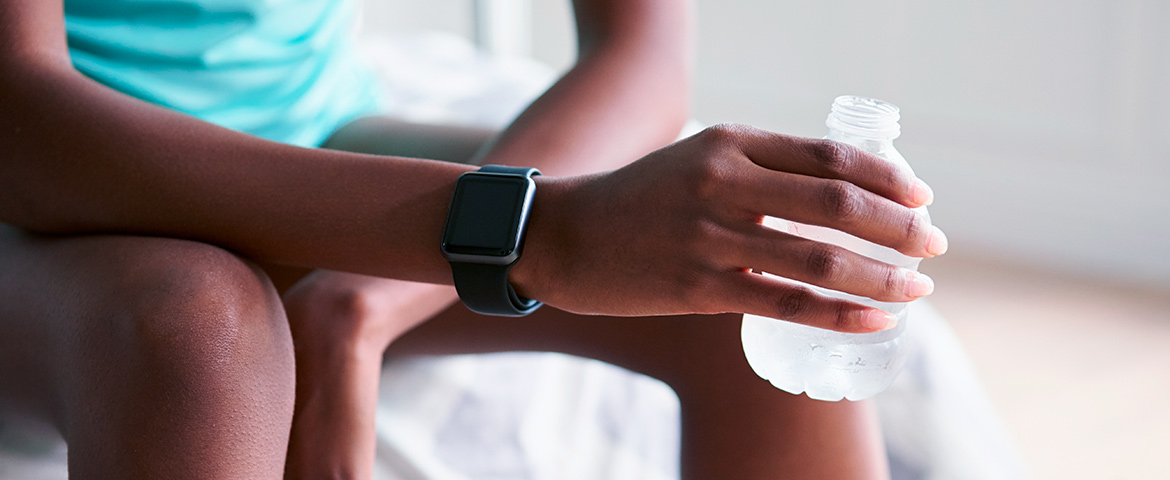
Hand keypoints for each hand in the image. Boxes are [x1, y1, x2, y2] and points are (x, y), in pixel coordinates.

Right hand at [512, 124, 945, 332]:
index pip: (830, 156)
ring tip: (916, 289)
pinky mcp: (700, 288)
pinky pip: (786, 304)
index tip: (921, 198)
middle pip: (838, 204)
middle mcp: (725, 183)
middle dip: (899, 226)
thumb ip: (760, 167)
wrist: (565, 236)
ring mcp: (712, 238)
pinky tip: (874, 321)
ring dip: (882, 275)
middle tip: (933, 244)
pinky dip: (839, 314)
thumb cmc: (639, 198)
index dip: (887, 178)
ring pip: (820, 257)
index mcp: (730, 142)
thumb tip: (837, 192)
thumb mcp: (699, 158)